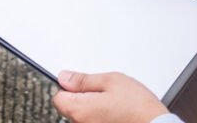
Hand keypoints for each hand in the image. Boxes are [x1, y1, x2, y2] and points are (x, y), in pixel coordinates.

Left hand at [53, 71, 167, 122]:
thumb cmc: (139, 108)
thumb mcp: (111, 81)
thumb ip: (83, 80)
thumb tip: (64, 77)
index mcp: (80, 110)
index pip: (58, 97)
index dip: (68, 87)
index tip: (79, 83)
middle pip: (70, 108)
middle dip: (81, 97)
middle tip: (102, 92)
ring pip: (83, 116)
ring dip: (92, 108)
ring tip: (113, 103)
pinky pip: (94, 122)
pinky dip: (100, 117)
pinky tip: (115, 113)